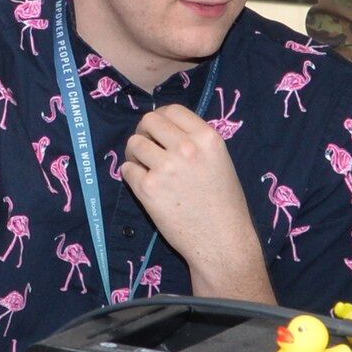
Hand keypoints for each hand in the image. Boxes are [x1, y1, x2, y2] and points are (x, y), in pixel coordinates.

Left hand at [123, 105, 271, 299]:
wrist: (223, 242)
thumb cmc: (224, 204)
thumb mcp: (219, 161)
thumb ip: (195, 142)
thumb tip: (164, 128)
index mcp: (207, 138)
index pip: (172, 110)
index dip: (161, 119)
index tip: (158, 131)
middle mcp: (186, 148)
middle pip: (148, 121)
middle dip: (144, 133)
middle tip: (148, 149)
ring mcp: (165, 167)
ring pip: (133, 144)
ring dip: (135, 155)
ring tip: (146, 169)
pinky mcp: (148, 188)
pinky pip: (127, 170)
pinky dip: (132, 176)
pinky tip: (146, 187)